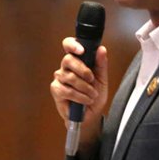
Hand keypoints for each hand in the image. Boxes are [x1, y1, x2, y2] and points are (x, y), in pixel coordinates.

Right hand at [50, 37, 108, 157]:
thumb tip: (101, 49)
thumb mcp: (102, 79)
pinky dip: (79, 96)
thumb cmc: (95, 95)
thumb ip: (101, 64)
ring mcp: (60, 78)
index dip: (72, 44)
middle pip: (68, 59)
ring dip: (84, 87)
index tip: (82, 50)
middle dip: (83, 70)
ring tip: (92, 94)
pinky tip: (85, 100)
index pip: (69, 45)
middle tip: (91, 79)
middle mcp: (66, 67)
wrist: (91, 114)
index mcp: (77, 61)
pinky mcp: (56, 90)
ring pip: (69, 77)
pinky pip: (66, 90)